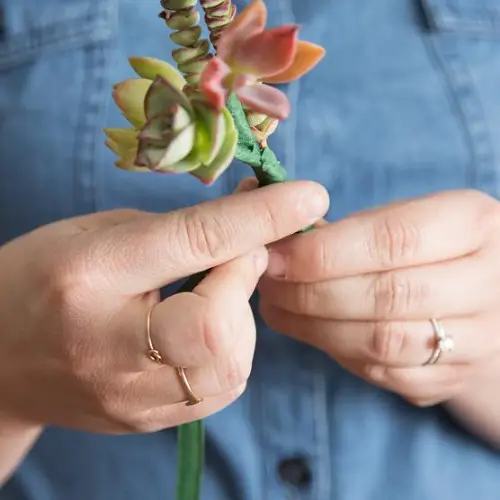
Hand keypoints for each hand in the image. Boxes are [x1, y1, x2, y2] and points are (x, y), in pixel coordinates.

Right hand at [0, 180, 328, 432]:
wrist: (0, 357)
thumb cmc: (45, 275)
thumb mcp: (102, 233)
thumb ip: (180, 228)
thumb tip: (254, 214)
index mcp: (90, 278)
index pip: (194, 242)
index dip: (260, 216)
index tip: (310, 195)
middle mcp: (111, 347)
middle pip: (221, 323)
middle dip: (245, 279)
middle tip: (235, 255)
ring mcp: (131, 396)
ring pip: (232, 362)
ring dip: (241, 316)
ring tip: (213, 292)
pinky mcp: (150, 421)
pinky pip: (223, 385)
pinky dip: (231, 348)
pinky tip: (206, 328)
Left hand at [259, 190, 499, 405]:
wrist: (477, 297)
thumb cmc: (423, 248)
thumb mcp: (399, 219)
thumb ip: (346, 230)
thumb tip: (276, 239)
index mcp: (474, 224)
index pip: (392, 240)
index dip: (324, 252)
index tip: (276, 256)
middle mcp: (487, 283)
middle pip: (386, 296)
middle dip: (311, 292)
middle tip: (268, 282)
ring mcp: (477, 339)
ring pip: (383, 342)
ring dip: (315, 326)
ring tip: (277, 306)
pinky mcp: (452, 377)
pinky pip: (384, 373)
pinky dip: (336, 352)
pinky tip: (311, 330)